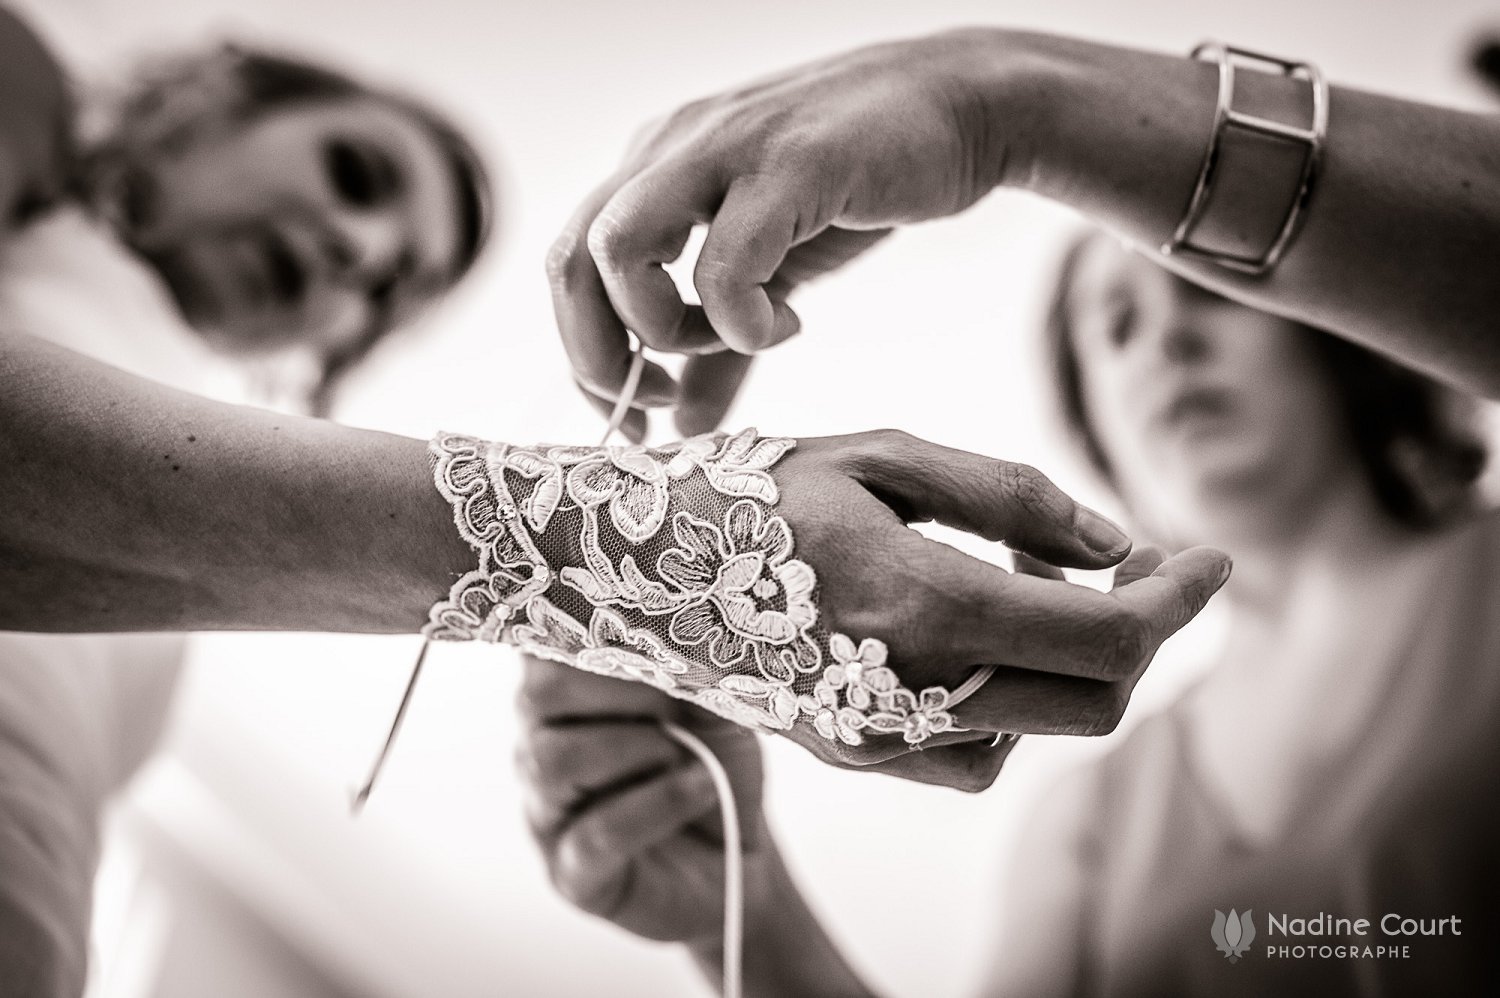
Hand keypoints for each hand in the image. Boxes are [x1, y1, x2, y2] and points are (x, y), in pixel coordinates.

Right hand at [516, 655, 765, 944]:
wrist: (742, 854)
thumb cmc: (717, 764)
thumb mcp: (716, 702)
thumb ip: (690, 662)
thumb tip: (688, 618)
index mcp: (566, 694)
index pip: (538, 643)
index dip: (579, 628)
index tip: (636, 628)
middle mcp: (540, 745)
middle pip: (536, 695)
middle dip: (617, 690)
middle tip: (673, 704)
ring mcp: (547, 812)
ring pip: (554, 760)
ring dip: (637, 749)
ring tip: (687, 755)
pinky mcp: (571, 874)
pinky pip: (595, 834)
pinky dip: (658, 803)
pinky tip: (700, 787)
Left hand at [546, 30, 1012, 438]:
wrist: (961, 107)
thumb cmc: (860, 182)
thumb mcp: (776, 270)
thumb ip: (722, 347)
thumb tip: (687, 424)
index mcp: (655, 168)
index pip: (568, 267)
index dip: (585, 357)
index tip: (634, 418)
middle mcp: (671, 150)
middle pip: (572, 261)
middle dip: (600, 356)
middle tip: (657, 403)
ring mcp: (724, 150)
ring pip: (622, 249)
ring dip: (662, 328)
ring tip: (733, 343)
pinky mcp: (788, 165)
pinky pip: (724, 261)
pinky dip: (743, 320)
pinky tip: (788, 323)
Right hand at [766, 430, 1229, 776]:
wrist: (623, 570)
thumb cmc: (749, 489)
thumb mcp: (877, 455)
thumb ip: (1008, 497)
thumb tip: (1116, 545)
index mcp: (925, 603)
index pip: (1108, 635)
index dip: (1179, 600)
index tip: (1214, 557)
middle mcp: (909, 692)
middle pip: (1091, 699)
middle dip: (1133, 632)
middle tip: (1119, 564)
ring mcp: (877, 739)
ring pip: (1038, 730)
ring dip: (1062, 664)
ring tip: (1012, 582)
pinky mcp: (851, 757)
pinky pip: (973, 752)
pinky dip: (1001, 700)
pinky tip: (957, 638)